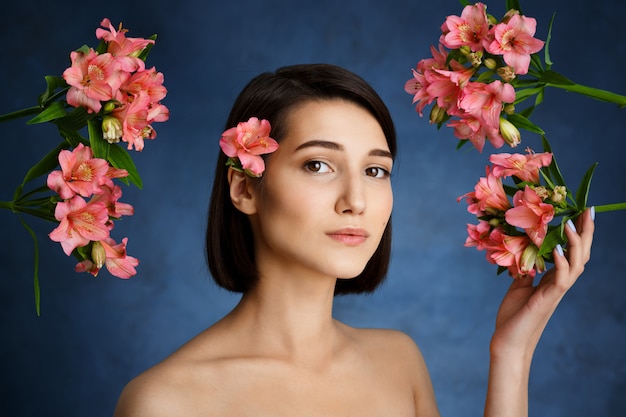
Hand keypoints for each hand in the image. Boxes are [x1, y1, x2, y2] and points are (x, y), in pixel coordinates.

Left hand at [490, 207, 594, 358]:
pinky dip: (560, 262)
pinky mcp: (548, 299)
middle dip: (586, 232)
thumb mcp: (518, 287)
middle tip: (589, 210)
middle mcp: (560, 283)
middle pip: (581, 255)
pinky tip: (557, 248)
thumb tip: (524, 255)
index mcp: (554, 279)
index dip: (578, 234)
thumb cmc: (513, 316)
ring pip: (576, 264)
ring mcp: (557, 292)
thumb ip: (525, 271)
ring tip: (571, 223)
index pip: (571, 252)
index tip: (581, 212)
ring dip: (575, 243)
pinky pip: (561, 278)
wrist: (508, 340)